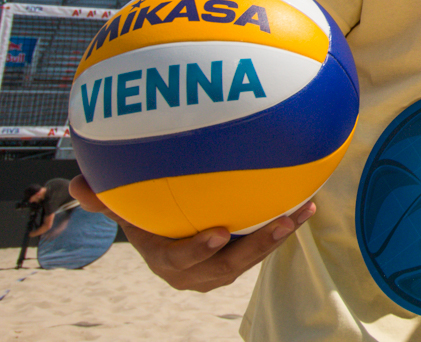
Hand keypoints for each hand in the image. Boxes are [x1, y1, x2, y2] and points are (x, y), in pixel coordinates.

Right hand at [70, 174, 314, 291]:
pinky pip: (266, 245)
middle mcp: (199, 272)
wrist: (172, 242)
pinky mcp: (243, 259)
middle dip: (257, 245)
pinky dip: (286, 226)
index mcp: (168, 262)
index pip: (183, 259)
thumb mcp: (127, 211)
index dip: (201, 250)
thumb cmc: (148, 221)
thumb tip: (78, 182)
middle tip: (279, 223)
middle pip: (230, 264)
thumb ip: (108, 199)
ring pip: (255, 256)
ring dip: (279, 236)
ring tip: (302, 212)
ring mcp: (223, 269)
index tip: (220, 232)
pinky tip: (308, 203)